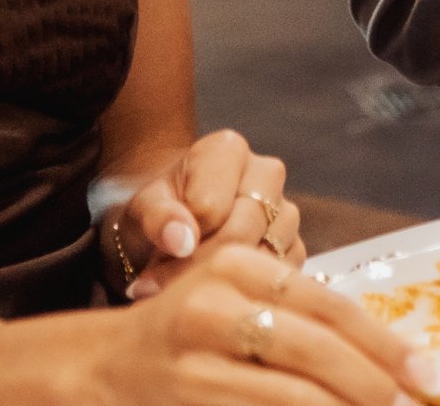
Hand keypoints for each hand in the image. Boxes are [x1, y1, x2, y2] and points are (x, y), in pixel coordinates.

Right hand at [101, 244, 427, 405]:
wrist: (100, 368)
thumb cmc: (190, 336)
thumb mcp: (241, 304)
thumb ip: (303, 321)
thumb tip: (389, 362)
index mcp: (240, 265)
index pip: (331, 306)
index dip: (386, 344)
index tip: (427, 374)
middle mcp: (215, 301)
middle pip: (318, 347)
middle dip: (375, 383)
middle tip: (413, 404)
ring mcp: (195, 354)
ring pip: (294, 392)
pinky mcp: (187, 395)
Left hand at [109, 129, 305, 300]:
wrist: (177, 223)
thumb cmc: (159, 210)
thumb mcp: (143, 209)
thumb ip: (158, 219)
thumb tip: (181, 242)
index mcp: (228, 150)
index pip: (211, 208)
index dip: (182, 242)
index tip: (156, 260)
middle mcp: (267, 173)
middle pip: (240, 233)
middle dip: (199, 266)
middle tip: (166, 286)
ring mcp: (286, 209)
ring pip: (263, 256)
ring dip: (223, 281)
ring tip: (189, 284)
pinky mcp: (296, 244)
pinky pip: (278, 275)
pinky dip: (247, 290)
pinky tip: (219, 288)